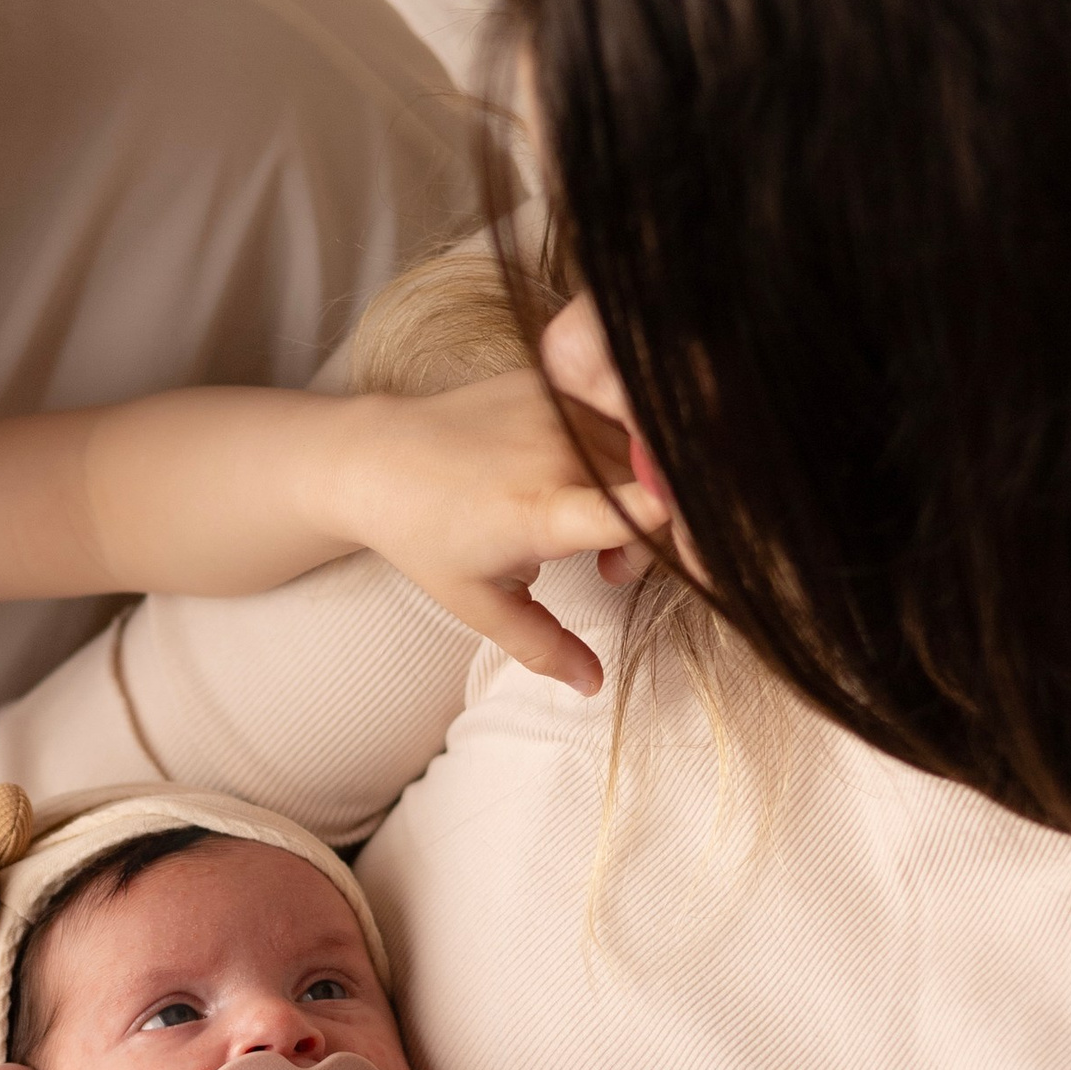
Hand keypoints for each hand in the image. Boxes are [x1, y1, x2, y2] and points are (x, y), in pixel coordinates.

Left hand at [344, 370, 669, 692]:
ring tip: (588, 527)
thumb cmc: (426, 537)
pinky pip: (614, 417)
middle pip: (656, 493)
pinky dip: (613, 452)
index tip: (691, 550)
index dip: (673, 525)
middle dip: (648, 540)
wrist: (379, 460)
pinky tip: (578, 477)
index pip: (637, 507)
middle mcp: (558, 452)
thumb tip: (593, 687)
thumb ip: (542, 646)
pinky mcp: (553, 383)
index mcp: (542, 510)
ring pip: (641, 453)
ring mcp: (557, 409)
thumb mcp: (481, 602)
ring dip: (635, 493)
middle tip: (607, 568)